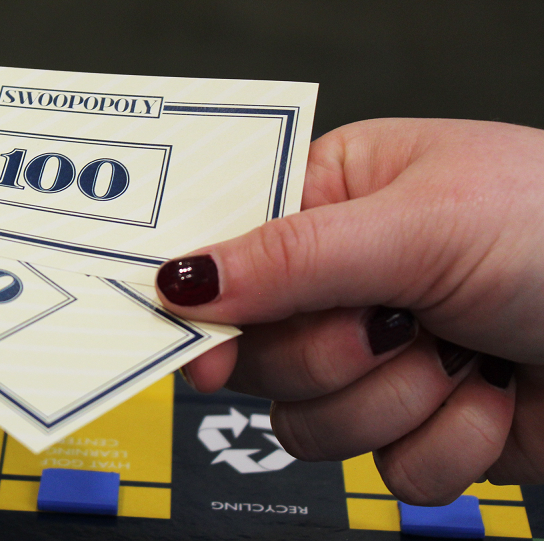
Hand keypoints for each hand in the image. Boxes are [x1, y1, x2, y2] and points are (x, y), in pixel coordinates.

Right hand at [155, 118, 543, 504]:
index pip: (228, 253)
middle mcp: (349, 282)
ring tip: (460, 355)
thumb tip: (182, 278)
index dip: (209, 306)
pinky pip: (384, 471)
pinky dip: (447, 444)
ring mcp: (383, 360)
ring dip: (398, 402)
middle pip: (261, 353)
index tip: (201, 351)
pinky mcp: (424, 427)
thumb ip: (292, 256)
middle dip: (334, 356)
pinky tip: (491, 395)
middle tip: (392, 326)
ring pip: (310, 423)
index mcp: (335, 201)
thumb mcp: (422, 224)